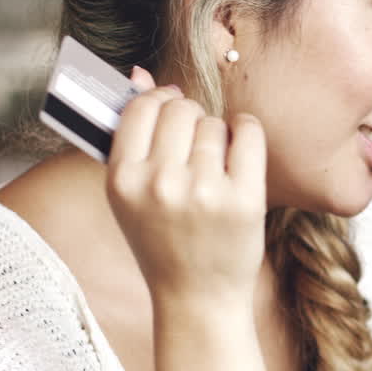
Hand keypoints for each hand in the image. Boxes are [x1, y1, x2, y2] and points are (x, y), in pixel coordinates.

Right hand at [105, 67, 266, 309]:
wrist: (197, 298)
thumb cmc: (162, 241)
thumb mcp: (130, 196)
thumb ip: (131, 135)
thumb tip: (140, 72)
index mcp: (123, 181)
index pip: (141, 107)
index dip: (158, 101)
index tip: (169, 109)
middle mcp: (160, 184)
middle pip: (180, 108)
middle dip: (189, 117)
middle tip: (193, 144)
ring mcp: (204, 191)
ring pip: (213, 123)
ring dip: (216, 134)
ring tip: (213, 165)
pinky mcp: (244, 198)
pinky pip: (248, 132)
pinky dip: (246, 132)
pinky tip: (240, 148)